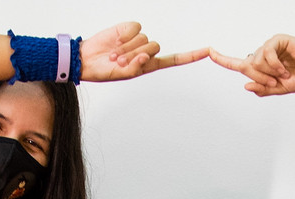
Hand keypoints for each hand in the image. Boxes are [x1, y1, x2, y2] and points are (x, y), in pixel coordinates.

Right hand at [79, 22, 207, 81]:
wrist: (87, 59)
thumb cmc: (104, 71)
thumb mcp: (121, 75)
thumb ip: (135, 68)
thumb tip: (145, 56)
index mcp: (148, 65)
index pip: (174, 59)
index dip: (190, 55)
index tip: (208, 51)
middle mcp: (146, 51)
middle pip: (154, 46)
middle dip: (135, 54)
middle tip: (119, 62)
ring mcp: (138, 39)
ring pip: (144, 38)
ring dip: (128, 47)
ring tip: (114, 54)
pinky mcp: (129, 28)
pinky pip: (136, 28)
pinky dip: (125, 36)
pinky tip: (115, 42)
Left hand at [208, 34, 294, 95]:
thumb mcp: (280, 89)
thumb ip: (263, 89)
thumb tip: (245, 86)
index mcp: (260, 67)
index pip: (237, 64)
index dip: (223, 59)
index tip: (209, 52)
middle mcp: (262, 55)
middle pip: (248, 68)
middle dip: (261, 79)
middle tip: (276, 82)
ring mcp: (269, 46)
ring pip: (256, 62)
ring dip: (269, 72)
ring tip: (284, 74)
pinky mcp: (277, 40)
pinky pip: (266, 53)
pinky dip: (274, 65)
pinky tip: (284, 68)